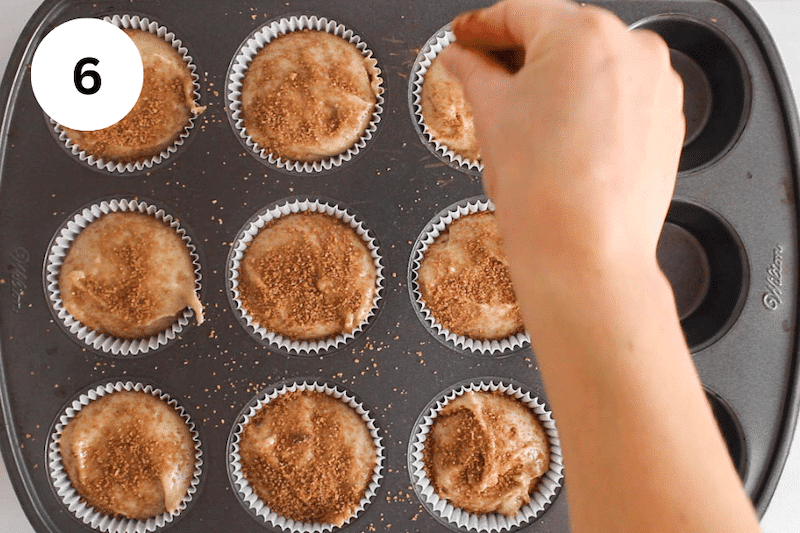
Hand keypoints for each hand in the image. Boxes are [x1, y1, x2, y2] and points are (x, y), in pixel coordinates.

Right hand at [439, 0, 684, 296]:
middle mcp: (631, 48)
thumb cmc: (545, 192)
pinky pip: (620, 96)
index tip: (466, 36)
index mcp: (582, 34)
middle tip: (484, 74)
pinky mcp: (667, 120)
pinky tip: (562, 136)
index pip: (520, 12)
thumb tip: (462, 58)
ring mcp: (657, 85)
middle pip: (561, 35)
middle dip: (520, 53)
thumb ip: (474, 72)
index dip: (482, 25)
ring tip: (524, 116)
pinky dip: (590, 106)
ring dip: (557, 80)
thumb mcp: (492, 116)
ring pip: (594, 67)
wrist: (586, 254)